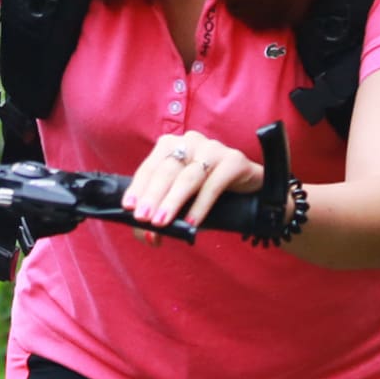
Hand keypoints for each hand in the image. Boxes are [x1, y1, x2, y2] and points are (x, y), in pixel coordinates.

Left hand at [123, 130, 263, 237]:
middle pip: (167, 171)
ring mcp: (213, 149)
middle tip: (143, 219)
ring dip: (173, 202)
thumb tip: (147, 236)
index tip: (128, 208)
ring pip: (188, 177)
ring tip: (161, 223)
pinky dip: (200, 206)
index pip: (150, 167)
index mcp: (172, 145)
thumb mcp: (182, 203)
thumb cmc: (208, 193)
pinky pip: (213, 185)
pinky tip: (192, 224)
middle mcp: (190, 142)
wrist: (251, 188)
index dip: (139, 188)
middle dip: (152, 196)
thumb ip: (163, 216)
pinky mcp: (234, 161)